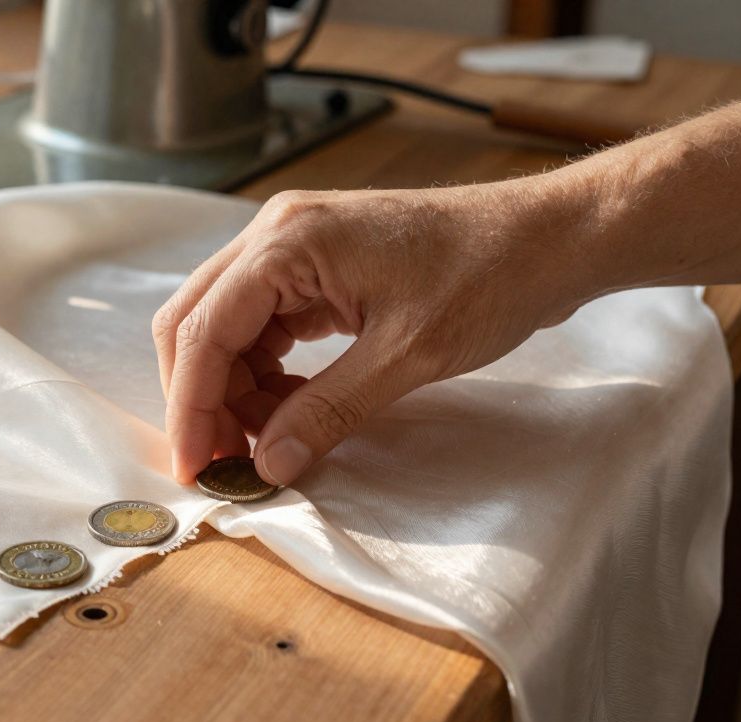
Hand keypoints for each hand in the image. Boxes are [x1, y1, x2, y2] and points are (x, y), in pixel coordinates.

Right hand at [153, 182, 597, 486]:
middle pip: (196, 323)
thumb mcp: (406, 357)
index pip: (203, 331)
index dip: (192, 406)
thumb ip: (327, 411)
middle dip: (201, 398)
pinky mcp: (315, 265)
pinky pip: (263, 324)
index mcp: (287, 242)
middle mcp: (276, 234)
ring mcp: (293, 246)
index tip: (195, 467)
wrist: (549, 238)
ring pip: (224, 327)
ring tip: (264, 443)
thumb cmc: (489, 278)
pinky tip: (287, 409)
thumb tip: (268, 464)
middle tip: (221, 462)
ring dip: (232, 389)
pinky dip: (263, 372)